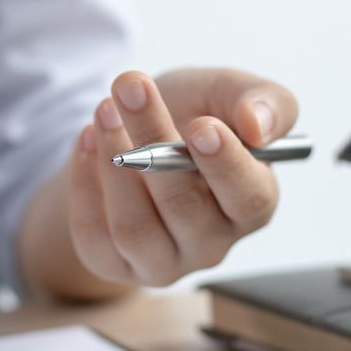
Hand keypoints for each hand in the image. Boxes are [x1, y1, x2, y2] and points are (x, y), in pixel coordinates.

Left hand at [67, 68, 296, 285]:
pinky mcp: (115, 264)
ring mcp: (163, 261)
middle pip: (184, 207)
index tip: (202, 126)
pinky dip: (84, 183)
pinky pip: (94, 235)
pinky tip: (86, 140)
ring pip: (135, 229)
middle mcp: (211, 243)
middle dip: (153, 140)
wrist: (133, 138)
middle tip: (131, 87)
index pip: (249, 199)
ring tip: (105, 111)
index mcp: (251, 204)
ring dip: (114, 163)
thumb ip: (265, 101)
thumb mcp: (228, 94)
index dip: (227, 165)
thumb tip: (258, 125)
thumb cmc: (192, 117)